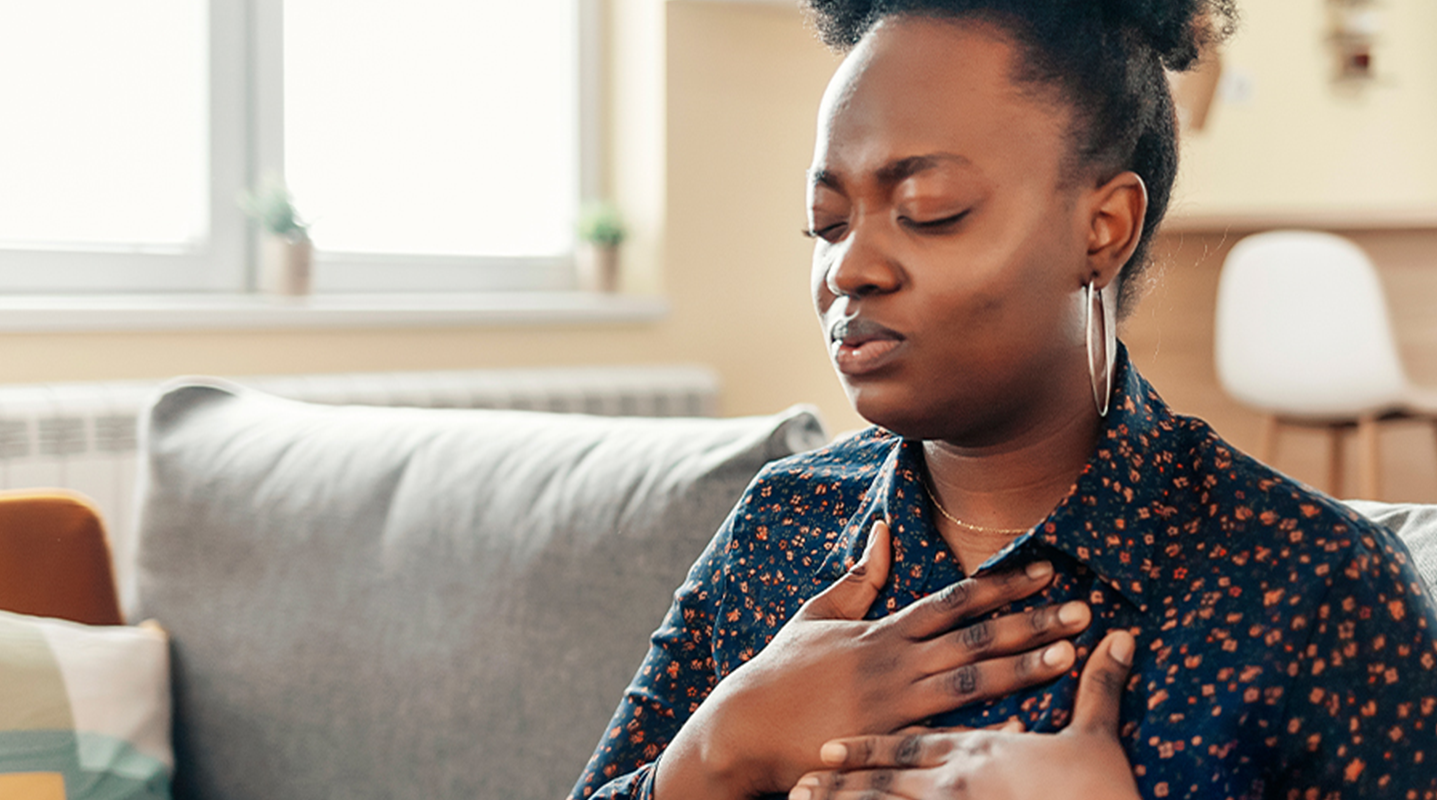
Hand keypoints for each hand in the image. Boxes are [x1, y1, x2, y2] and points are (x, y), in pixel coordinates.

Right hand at [653, 519, 1092, 799]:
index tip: (1045, 572)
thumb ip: (858, 579)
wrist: (741, 727)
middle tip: (1082, 611)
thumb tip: (884, 532)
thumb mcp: (815, 616)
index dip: (1002, 586)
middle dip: (1031, 622)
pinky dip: (982, 728)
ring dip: (1021, 666)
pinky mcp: (884, 741)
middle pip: (974, 636)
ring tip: (1068, 655)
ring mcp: (892, 703)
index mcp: (882, 630)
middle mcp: (894, 662)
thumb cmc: (778, 673)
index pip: (954, 600)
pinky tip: (1021, 724)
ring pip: (969, 681)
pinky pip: (942, 734)